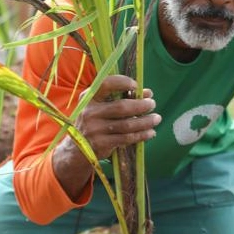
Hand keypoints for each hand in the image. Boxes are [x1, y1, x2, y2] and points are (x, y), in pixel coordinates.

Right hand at [52, 75, 160, 200]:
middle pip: (121, 107)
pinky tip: (150, 132)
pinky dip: (141, 135)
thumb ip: (118, 99)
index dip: (122, 82)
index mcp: (88, 98)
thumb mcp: (97, 108)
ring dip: (145, 121)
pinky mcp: (101, 143)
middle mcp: (89, 112)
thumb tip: (147, 93)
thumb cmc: (93, 123)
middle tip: (153, 104)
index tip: (136, 86)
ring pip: (127, 125)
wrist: (77, 150)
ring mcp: (95, 129)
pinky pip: (126, 138)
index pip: (105, 84)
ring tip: (156, 119)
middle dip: (141, 105)